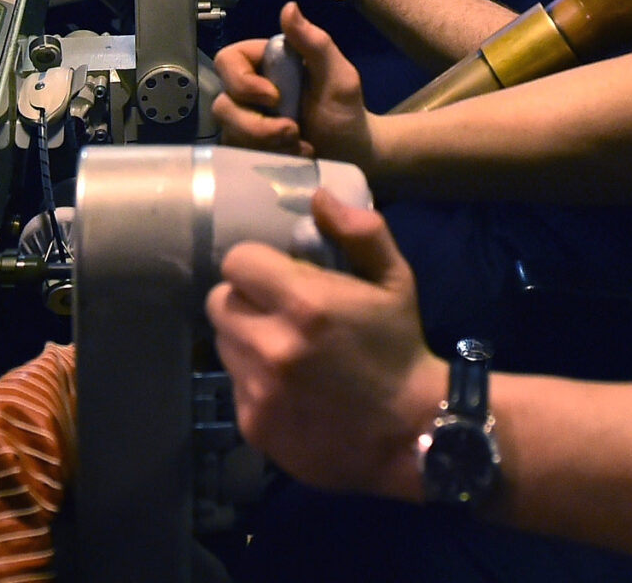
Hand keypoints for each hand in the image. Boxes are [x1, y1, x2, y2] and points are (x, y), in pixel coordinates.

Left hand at [208, 189, 445, 501]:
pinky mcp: (253, 425)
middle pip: (219, 302)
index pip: (236, 262)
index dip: (256, 264)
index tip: (278, 275)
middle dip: (246, 300)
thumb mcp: (395, 281)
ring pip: (224, 344)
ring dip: (247, 338)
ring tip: (285, 349)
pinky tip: (291, 388)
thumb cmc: (400, 348)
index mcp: (305, 304)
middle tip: (279, 310)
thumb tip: (318, 197)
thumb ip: (360, 232)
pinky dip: (255, 380)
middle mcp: (272, 347)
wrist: (411, 433)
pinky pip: (236, 385)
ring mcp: (259, 391)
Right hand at [216, 4, 373, 166]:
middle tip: (292, 132)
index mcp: (265, 63)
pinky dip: (267, 159)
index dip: (242, 81)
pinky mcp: (247, 150)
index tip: (273, 98)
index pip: (228, 60)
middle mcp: (248, 91)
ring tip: (299, 145)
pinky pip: (239, 155)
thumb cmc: (345, 110)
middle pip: (223, 104)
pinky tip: (294, 157)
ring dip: (265, 144)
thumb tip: (289, 7)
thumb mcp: (338, 76)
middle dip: (256, 125)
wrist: (352, 154)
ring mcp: (245, 122)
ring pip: (229, 132)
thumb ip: (315, 43)